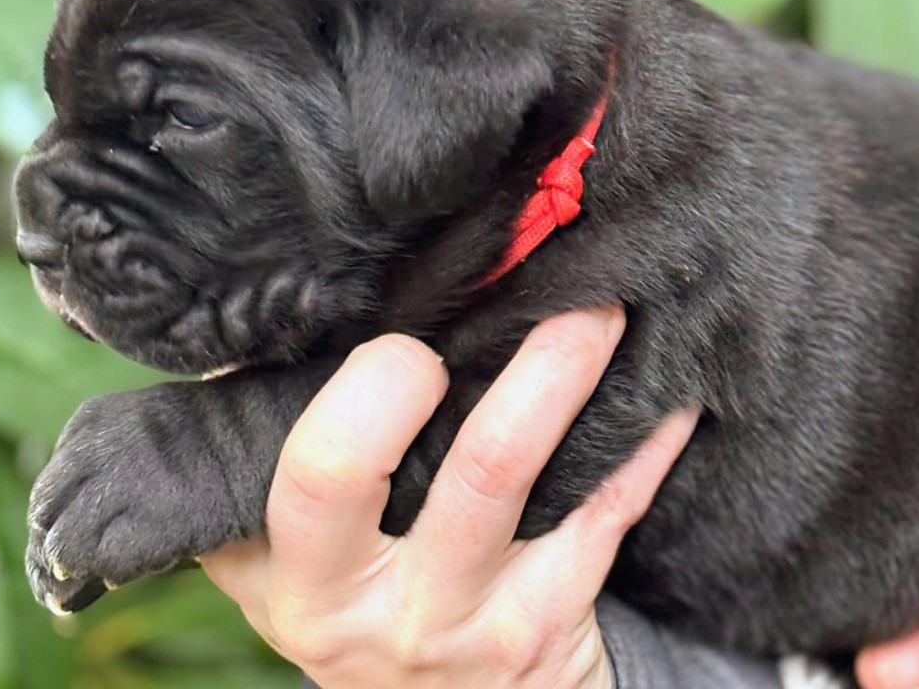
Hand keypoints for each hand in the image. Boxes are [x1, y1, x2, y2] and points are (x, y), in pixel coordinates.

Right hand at [200, 307, 698, 688]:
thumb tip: (249, 343)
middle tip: (521, 297)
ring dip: (566, 372)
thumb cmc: (361, 607)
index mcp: (304, 580)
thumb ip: (262, 470)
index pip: (320, 471)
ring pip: (525, 471)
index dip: (369, 391)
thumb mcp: (286, 566)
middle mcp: (385, 606)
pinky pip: (607, 513)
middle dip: (481, 370)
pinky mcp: (551, 622)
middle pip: (440, 464)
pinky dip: (643, 444)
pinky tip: (669, 395)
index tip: (404, 340)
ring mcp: (476, 619)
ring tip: (598, 307)